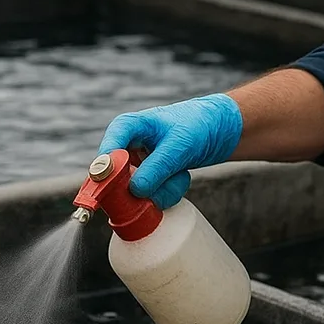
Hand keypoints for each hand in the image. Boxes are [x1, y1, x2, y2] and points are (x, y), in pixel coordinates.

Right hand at [98, 94, 243, 209]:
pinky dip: (170, 192)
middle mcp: (127, 148)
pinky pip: (153, 197)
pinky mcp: (149, 179)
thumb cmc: (197, 126)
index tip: (112, 192)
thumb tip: (134, 191)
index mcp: (127, 128)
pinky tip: (181, 177)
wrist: (218, 129)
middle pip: (117, 181)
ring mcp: (137, 166)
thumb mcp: (179, 146)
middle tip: (168, 179)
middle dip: (145, 188)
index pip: (107, 154)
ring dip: (163, 190)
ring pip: (138, 194)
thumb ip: (157, 168)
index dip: (106, 174)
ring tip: (181, 174)